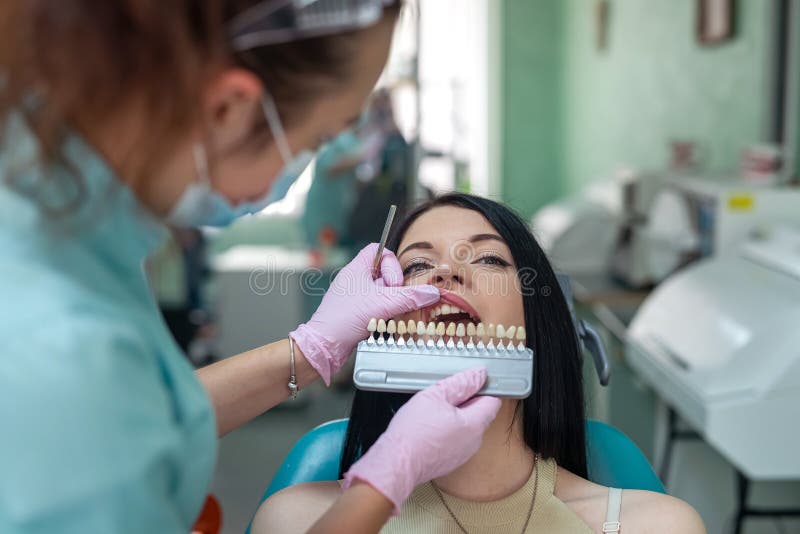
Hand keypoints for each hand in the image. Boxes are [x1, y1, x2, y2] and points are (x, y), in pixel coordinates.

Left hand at [291, 243, 439, 383]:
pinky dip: (386, 313)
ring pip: (382, 291)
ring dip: (392, 301)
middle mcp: (355, 280)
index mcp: (356, 268)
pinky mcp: (357, 312)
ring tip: (394, 312)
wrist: (325, 346)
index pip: (379, 250)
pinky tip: (388, 322)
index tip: (395, 282)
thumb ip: (409, 297)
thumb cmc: (344, 318)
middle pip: (384, 273)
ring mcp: (355, 296)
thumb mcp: (382, 304)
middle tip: (398, 298)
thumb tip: (432, 292)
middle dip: (396, 286)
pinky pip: (377, 306)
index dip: (392, 263)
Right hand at [341, 367, 501, 513]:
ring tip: (433, 412)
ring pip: (467, 427)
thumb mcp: (435, 395)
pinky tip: (430, 427)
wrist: (397, 464)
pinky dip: (447, 431)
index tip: (468, 382)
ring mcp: (464, 454)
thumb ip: (460, 383)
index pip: (493, 400)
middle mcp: (475, 442)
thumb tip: (478, 374)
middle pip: (480, 414)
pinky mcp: (452, 461)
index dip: (482, 388)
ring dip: (455, 417)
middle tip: (444, 396)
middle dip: (466, 402)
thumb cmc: (413, 432)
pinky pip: (456, 440)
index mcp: (475, 424)